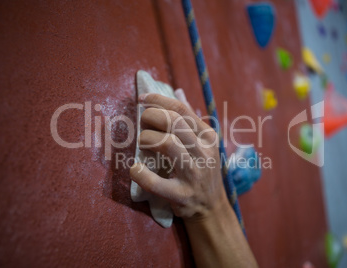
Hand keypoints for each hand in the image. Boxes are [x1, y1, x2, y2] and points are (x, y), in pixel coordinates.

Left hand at [130, 91, 228, 221]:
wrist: (211, 208)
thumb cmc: (202, 170)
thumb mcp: (203, 143)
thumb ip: (189, 119)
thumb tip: (178, 91)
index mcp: (208, 137)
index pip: (182, 109)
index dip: (159, 100)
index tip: (141, 98)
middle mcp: (204, 152)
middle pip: (174, 122)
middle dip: (151, 116)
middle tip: (141, 123)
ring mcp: (195, 174)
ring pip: (167, 143)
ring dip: (147, 139)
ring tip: (141, 143)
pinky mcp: (182, 195)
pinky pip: (155, 181)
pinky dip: (139, 172)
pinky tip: (135, 169)